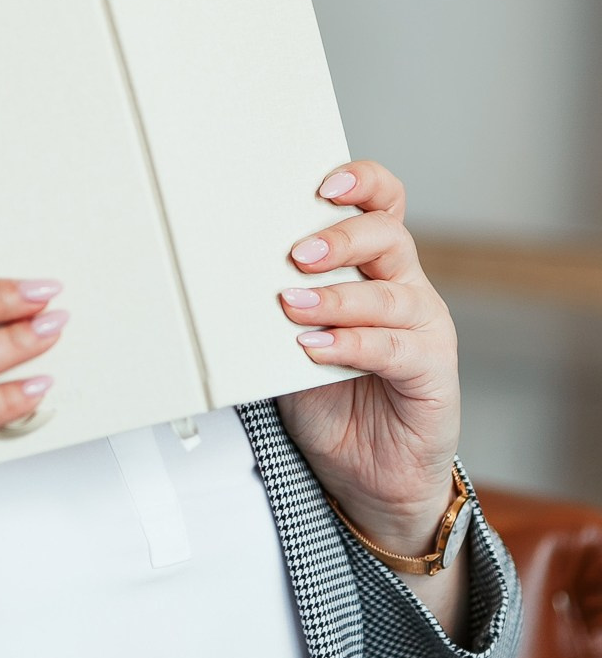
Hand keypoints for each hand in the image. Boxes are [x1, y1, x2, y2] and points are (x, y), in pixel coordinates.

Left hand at [274, 160, 460, 555]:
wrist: (370, 474)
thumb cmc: (333, 401)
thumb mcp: (292, 343)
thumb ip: (277, 309)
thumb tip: (225, 278)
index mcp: (375, 269)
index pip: (383, 205)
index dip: (363, 183)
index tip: (324, 182)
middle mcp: (406, 288)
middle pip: (389, 236)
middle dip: (340, 237)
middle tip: (295, 255)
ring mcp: (424, 328)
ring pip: (391, 293)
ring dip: (337, 297)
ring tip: (292, 306)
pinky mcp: (433, 371)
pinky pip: (395, 348)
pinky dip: (352, 344)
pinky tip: (316, 348)